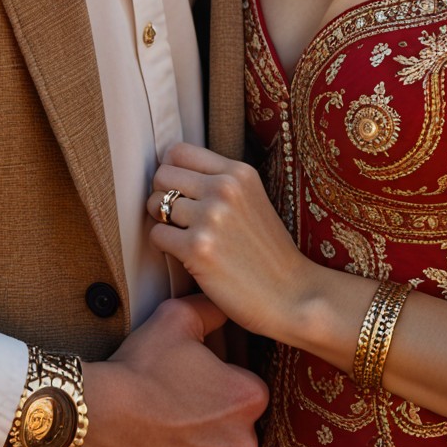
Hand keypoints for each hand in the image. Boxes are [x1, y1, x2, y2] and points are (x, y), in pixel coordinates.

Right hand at [62, 294, 267, 446]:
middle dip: (213, 419)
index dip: (218, 382)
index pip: (246, 389)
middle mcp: (244, 442)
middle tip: (176, 406)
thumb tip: (224, 301)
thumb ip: (210, 309)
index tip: (193, 381)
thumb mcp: (176, 320)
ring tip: (164, 431)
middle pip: (235, 428)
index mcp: (249, 397)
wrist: (98, 419)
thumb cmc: (139, 370)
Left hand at [148, 144, 317, 343]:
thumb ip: (219, 181)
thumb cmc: (269, 252)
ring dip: (163, 222)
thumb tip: (173, 172)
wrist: (291, 294)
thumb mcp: (253, 199)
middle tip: (178, 217)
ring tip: (183, 236)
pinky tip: (186, 255)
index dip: (172, 172)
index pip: (179, 152)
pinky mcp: (198, 249)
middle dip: (163, 195)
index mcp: (239, 173)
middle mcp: (224, 188)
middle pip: (162, 174)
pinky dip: (165, 246)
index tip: (179, 191)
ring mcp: (210, 217)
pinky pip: (157, 235)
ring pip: (155, 204)